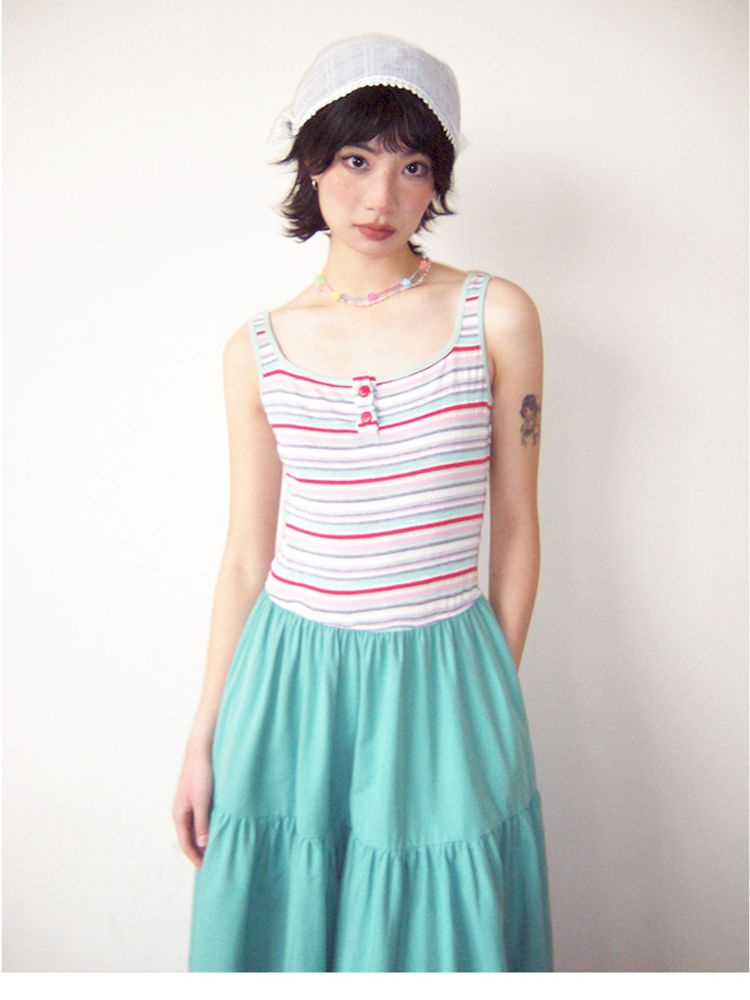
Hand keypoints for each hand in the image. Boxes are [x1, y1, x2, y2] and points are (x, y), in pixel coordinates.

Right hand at [172, 742, 213, 868]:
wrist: (201, 749)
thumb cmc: (201, 774)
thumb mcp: (203, 801)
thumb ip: (203, 823)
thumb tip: (203, 845)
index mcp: (179, 814)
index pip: (185, 843)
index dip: (195, 857)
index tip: (206, 868)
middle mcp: (182, 811)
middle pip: (189, 837)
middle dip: (199, 851)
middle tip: (213, 863)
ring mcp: (189, 803)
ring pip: (195, 828)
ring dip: (204, 839)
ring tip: (217, 849)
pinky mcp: (197, 795)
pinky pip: (200, 817)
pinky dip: (207, 827)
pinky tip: (218, 828)